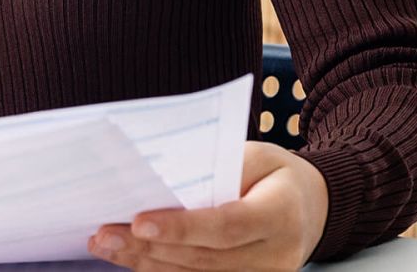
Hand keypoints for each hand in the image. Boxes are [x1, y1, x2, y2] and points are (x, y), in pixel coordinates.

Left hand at [87, 141, 328, 270]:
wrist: (312, 207)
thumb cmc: (275, 174)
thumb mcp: (255, 156)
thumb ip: (217, 170)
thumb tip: (162, 180)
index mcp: (281, 215)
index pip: (227, 226)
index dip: (182, 228)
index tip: (139, 222)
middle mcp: (276, 256)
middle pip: (204, 257)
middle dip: (148, 247)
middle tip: (104, 233)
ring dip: (145, 262)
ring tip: (105, 244)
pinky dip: (161, 270)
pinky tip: (130, 257)